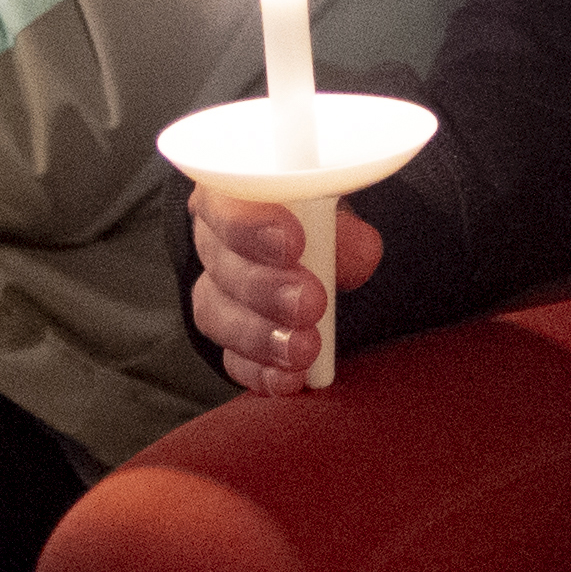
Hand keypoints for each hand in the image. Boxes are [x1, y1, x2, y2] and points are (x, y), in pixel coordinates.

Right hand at [188, 184, 384, 396]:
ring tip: (302, 349)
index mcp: (231, 191)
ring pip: (217, 313)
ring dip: (262, 335)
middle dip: (266, 288)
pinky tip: (287, 380)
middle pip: (221, 263)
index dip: (251, 225)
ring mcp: (214, 288)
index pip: (224, 202)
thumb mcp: (334, 205)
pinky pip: (230, 356)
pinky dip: (259, 372)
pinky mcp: (228, 334)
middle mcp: (213, 238)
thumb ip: (342, 224)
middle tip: (310, 303)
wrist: (311, 239)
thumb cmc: (316, 211)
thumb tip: (357, 251)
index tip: (293, 242)